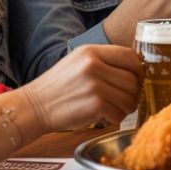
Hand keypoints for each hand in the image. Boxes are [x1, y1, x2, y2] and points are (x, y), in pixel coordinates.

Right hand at [20, 45, 141, 131]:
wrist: (33, 107)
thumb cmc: (58, 86)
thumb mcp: (78, 61)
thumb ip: (104, 60)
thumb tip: (136, 68)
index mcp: (91, 51)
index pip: (130, 56)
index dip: (138, 70)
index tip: (136, 79)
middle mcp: (94, 65)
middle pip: (133, 79)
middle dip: (133, 92)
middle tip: (124, 98)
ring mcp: (95, 86)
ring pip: (129, 98)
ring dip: (126, 107)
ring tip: (113, 107)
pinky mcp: (95, 105)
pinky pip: (119, 113)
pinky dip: (115, 118)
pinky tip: (104, 116)